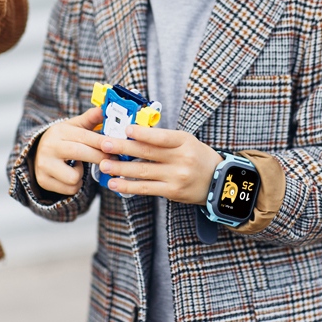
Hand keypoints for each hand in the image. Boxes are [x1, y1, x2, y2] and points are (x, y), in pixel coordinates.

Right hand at [32, 106, 105, 194]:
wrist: (37, 155)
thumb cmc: (63, 140)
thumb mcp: (74, 126)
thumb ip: (90, 119)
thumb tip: (103, 109)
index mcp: (59, 131)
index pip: (83, 136)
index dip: (101, 141)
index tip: (115, 145)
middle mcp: (49, 147)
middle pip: (79, 153)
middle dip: (99, 157)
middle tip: (113, 159)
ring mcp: (44, 165)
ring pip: (73, 176)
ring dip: (82, 175)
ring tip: (78, 167)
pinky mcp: (43, 180)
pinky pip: (70, 189)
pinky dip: (75, 185)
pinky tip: (70, 176)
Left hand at [99, 124, 221, 204]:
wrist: (218, 182)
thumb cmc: (197, 157)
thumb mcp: (186, 141)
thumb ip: (163, 139)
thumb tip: (133, 134)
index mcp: (184, 141)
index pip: (161, 137)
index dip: (143, 133)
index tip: (125, 129)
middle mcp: (181, 159)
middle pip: (147, 152)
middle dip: (122, 148)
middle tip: (103, 144)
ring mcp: (176, 177)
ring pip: (143, 172)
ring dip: (121, 168)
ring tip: (104, 165)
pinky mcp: (172, 192)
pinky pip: (146, 189)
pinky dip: (128, 186)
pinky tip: (115, 183)